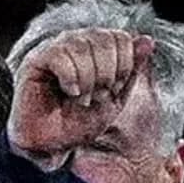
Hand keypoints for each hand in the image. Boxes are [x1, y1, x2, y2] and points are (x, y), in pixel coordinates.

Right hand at [8, 28, 153, 165]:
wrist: (52, 145)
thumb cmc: (79, 123)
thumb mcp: (115, 99)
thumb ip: (130, 70)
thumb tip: (147, 40)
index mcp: (96, 50)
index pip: (120, 37)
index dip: (124, 64)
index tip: (115, 90)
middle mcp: (76, 43)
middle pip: (104, 39)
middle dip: (108, 74)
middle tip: (98, 97)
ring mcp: (55, 49)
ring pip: (81, 46)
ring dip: (89, 79)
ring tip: (82, 99)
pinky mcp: (36, 60)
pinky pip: (59, 54)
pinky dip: (71, 78)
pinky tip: (70, 92)